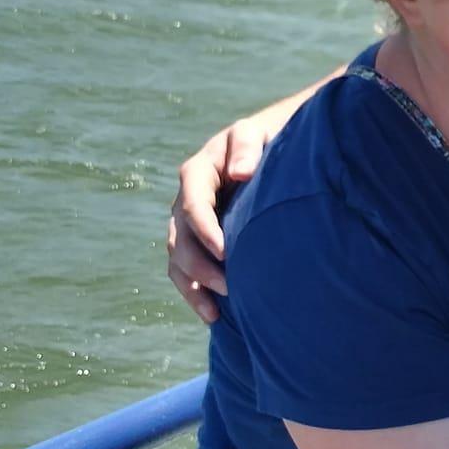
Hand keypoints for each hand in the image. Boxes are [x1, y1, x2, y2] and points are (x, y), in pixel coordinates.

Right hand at [164, 119, 268, 322]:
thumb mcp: (254, 133)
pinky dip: (195, 294)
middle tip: (230, 286)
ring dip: (194, 287)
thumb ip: (246, 146)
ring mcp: (190, 224)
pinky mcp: (198, 243)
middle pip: (180, 239)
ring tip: (215, 312)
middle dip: (201, 266)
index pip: (193, 206)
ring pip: (178, 260)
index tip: (226, 253)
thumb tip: (239, 172)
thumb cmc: (265, 140)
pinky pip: (185, 272)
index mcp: (198, 173)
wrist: (270, 149)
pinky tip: (213, 315)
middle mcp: (187, 200)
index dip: (205, 231)